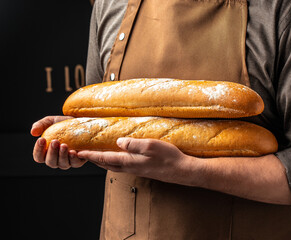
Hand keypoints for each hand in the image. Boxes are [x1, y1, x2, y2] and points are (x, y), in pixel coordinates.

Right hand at [31, 116, 86, 169]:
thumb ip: (40, 125)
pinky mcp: (79, 160)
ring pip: (62, 164)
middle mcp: (56, 159)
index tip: (41, 139)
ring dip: (62, 155)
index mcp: (47, 152)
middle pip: (50, 162)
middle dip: (52, 152)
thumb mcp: (51, 121)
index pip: (39, 157)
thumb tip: (33, 132)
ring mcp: (68, 161)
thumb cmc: (64, 124)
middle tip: (55, 141)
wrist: (82, 123)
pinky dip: (73, 159)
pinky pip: (75, 163)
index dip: (38, 150)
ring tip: (64, 145)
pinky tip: (73, 152)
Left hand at [78, 138, 193, 183]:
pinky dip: (115, 162)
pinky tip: (119, 158)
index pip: (105, 158)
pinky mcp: (144, 170)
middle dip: (94, 160)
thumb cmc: (168, 157)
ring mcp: (138, 170)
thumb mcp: (150, 146)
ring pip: (115, 166)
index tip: (80, 153)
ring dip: (104, 162)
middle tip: (85, 155)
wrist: (182, 171)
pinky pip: (123, 166)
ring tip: (98, 156)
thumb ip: (133, 144)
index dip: (92, 155)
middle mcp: (131, 168)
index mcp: (130, 162)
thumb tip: (118, 142)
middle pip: (107, 164)